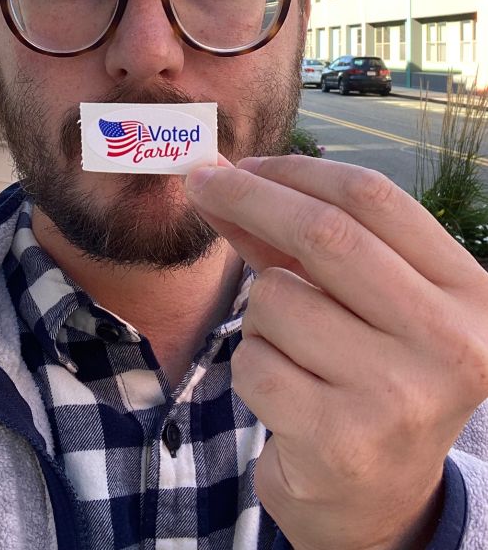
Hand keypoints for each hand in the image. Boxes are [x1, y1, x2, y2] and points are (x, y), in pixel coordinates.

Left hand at [185, 155, 487, 549]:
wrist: (376, 500)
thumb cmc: (363, 374)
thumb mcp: (354, 299)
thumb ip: (294, 238)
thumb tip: (219, 173)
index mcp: (469, 293)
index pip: (375, 198)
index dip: (298, 170)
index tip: (245, 163)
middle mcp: (450, 342)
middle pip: (325, 234)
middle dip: (248, 196)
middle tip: (201, 180)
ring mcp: (400, 395)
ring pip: (277, 298)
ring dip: (259, 311)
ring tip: (294, 349)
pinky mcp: (342, 441)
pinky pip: (253, 360)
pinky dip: (251, 362)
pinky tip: (285, 393)